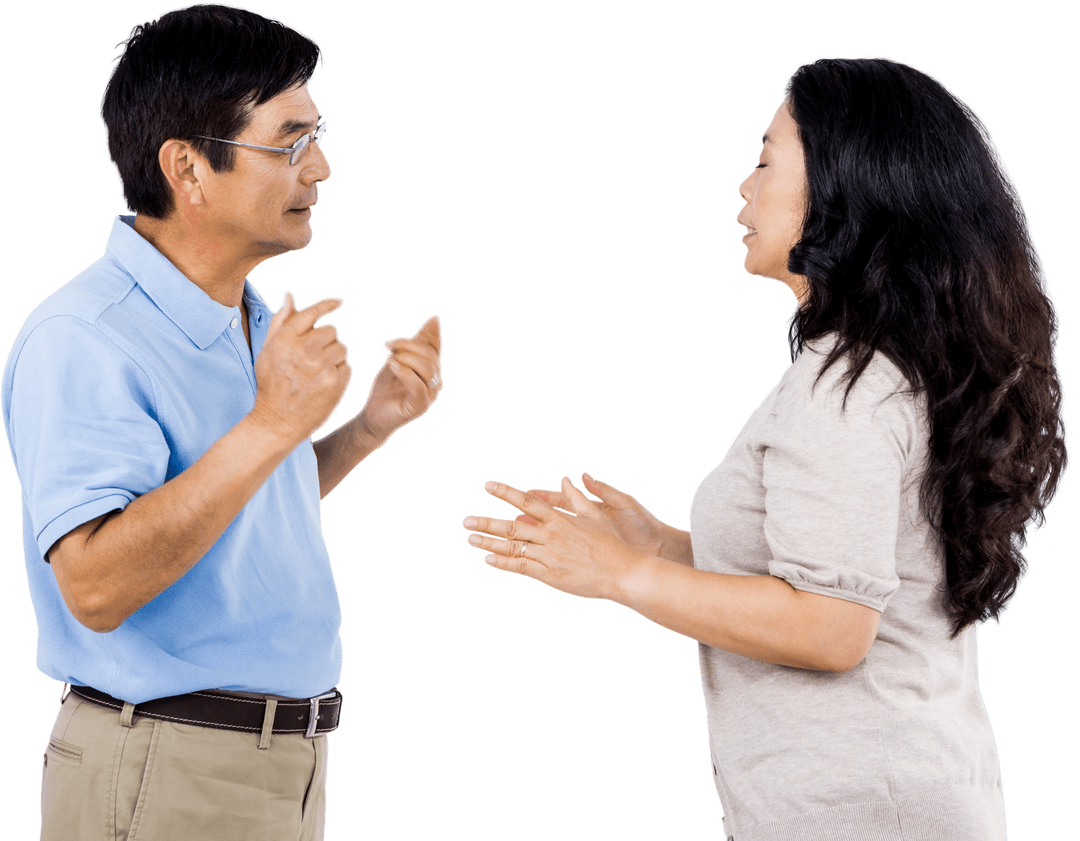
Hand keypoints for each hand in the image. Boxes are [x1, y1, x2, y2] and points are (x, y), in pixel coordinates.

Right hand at [251, 290, 352, 446]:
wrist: (277, 421)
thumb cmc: (272, 384)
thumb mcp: (269, 351)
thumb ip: (281, 321)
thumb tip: (289, 294)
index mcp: (286, 339)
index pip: (313, 312)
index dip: (328, 304)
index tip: (340, 302)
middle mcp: (304, 349)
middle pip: (332, 331)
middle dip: (327, 342)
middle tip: (316, 358)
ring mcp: (321, 366)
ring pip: (343, 348)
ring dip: (335, 358)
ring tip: (319, 373)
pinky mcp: (335, 382)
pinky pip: (348, 367)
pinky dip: (341, 374)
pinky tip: (326, 384)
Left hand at [357, 314, 443, 443]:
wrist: (373, 415)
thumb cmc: (386, 388)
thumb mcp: (399, 359)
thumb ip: (414, 343)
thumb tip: (435, 318)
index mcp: (432, 369)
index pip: (436, 347)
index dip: (434, 332)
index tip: (431, 318)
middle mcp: (436, 382)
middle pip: (430, 355)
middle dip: (408, 345)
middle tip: (387, 344)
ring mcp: (430, 395)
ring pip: (426, 368)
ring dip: (406, 357)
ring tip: (388, 356)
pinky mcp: (420, 407)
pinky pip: (418, 385)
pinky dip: (405, 372)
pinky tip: (391, 365)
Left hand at [462, 477, 644, 600]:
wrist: (623, 572)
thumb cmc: (611, 543)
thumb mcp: (594, 515)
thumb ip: (576, 497)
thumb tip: (566, 478)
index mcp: (560, 518)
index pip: (527, 501)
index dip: (505, 492)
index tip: (488, 486)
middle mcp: (551, 535)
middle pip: (511, 526)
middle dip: (486, 521)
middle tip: (465, 520)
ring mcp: (549, 555)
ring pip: (512, 547)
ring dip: (488, 542)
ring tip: (470, 539)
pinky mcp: (550, 574)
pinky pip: (521, 567)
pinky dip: (503, 563)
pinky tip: (488, 560)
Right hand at [515, 472, 666, 558]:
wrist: (659, 548)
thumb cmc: (644, 525)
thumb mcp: (624, 503)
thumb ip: (603, 490)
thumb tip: (582, 475)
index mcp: (591, 510)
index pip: (560, 501)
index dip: (542, 497)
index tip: (523, 493)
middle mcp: (584, 526)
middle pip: (551, 520)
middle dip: (530, 518)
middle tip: (509, 517)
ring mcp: (586, 542)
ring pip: (554, 539)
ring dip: (535, 539)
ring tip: (513, 537)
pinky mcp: (591, 557)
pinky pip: (567, 556)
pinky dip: (550, 557)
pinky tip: (534, 558)